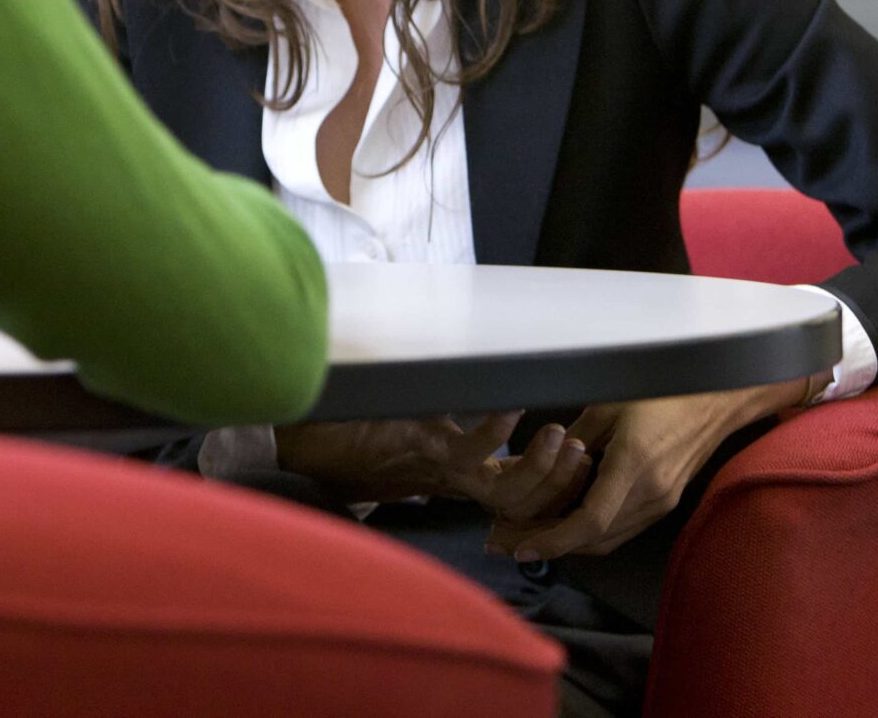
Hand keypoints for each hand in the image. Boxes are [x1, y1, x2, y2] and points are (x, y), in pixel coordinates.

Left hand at [275, 411, 595, 512]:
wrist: (298, 438)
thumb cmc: (348, 432)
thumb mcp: (405, 422)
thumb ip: (438, 413)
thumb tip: (472, 378)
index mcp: (454, 475)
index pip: (518, 491)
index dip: (552, 484)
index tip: (580, 458)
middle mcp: (450, 478)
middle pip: (521, 499)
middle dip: (557, 483)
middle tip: (580, 453)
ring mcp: (436, 466)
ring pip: (503, 487)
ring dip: (536, 467)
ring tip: (556, 435)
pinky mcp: (417, 449)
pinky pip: (465, 451)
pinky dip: (491, 431)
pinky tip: (512, 407)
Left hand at [484, 374, 817, 560]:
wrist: (717, 400)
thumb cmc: (661, 392)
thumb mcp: (609, 406)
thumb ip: (576, 440)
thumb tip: (545, 465)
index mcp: (634, 464)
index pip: (590, 521)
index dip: (553, 540)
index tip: (521, 549)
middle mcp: (650, 492)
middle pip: (594, 539)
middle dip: (550, 546)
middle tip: (508, 543)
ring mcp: (661, 502)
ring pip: (607, 539)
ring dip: (569, 543)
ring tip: (528, 536)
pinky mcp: (666, 503)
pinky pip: (622, 528)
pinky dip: (591, 532)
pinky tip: (565, 522)